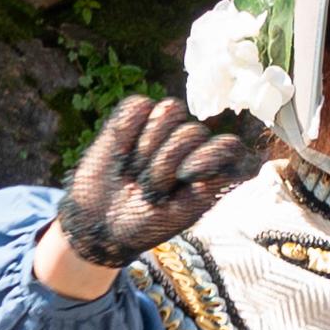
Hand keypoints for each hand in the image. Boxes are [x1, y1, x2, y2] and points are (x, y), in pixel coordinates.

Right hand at [51, 94, 260, 269]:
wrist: (98, 223)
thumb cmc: (144, 223)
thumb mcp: (181, 214)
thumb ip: (210, 186)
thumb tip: (232, 157)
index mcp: (211, 169)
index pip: (230, 146)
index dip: (209, 157)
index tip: (184, 178)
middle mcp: (191, 145)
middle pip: (194, 131)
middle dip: (166, 163)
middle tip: (148, 188)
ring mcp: (164, 127)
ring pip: (170, 110)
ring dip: (148, 144)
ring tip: (134, 171)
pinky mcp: (133, 116)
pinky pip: (137, 105)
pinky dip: (125, 130)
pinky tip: (120, 153)